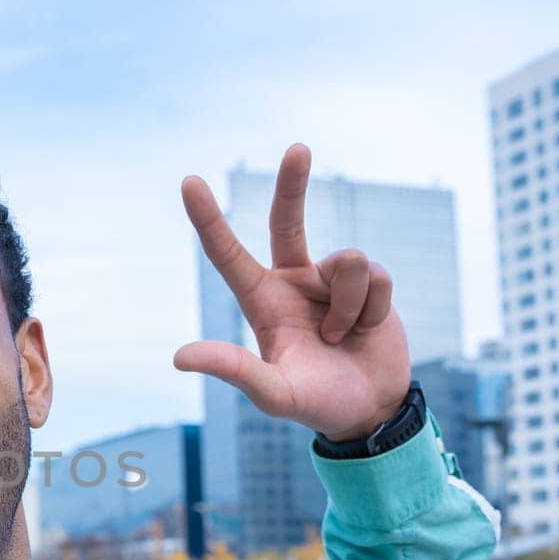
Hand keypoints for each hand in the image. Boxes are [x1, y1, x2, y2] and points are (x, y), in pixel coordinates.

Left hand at [176, 143, 410, 441]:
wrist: (369, 411)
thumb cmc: (316, 404)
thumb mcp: (274, 394)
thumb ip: (235, 371)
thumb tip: (180, 357)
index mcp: (261, 302)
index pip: (228, 255)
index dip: (209, 219)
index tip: (189, 181)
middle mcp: (293, 282)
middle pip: (286, 221)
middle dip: (292, 184)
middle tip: (298, 148)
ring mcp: (331, 281)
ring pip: (348, 262)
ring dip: (349, 306)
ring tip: (341, 339)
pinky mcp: (371, 285)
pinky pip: (378, 278)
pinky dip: (373, 311)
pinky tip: (367, 331)